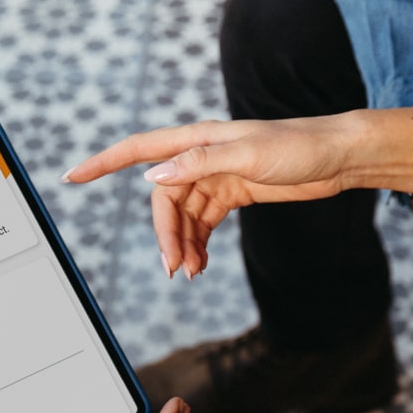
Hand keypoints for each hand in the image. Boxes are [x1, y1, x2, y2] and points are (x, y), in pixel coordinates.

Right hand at [63, 116, 362, 278]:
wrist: (340, 157)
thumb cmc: (300, 147)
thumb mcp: (250, 155)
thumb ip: (201, 163)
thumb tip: (155, 176)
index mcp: (199, 139)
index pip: (140, 150)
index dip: (103, 163)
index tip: (72, 177)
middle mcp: (202, 156)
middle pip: (164, 198)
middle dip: (165, 235)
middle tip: (175, 270)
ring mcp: (217, 175)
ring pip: (184, 214)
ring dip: (183, 244)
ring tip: (191, 273)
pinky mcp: (234, 192)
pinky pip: (203, 221)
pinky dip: (198, 243)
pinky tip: (202, 264)